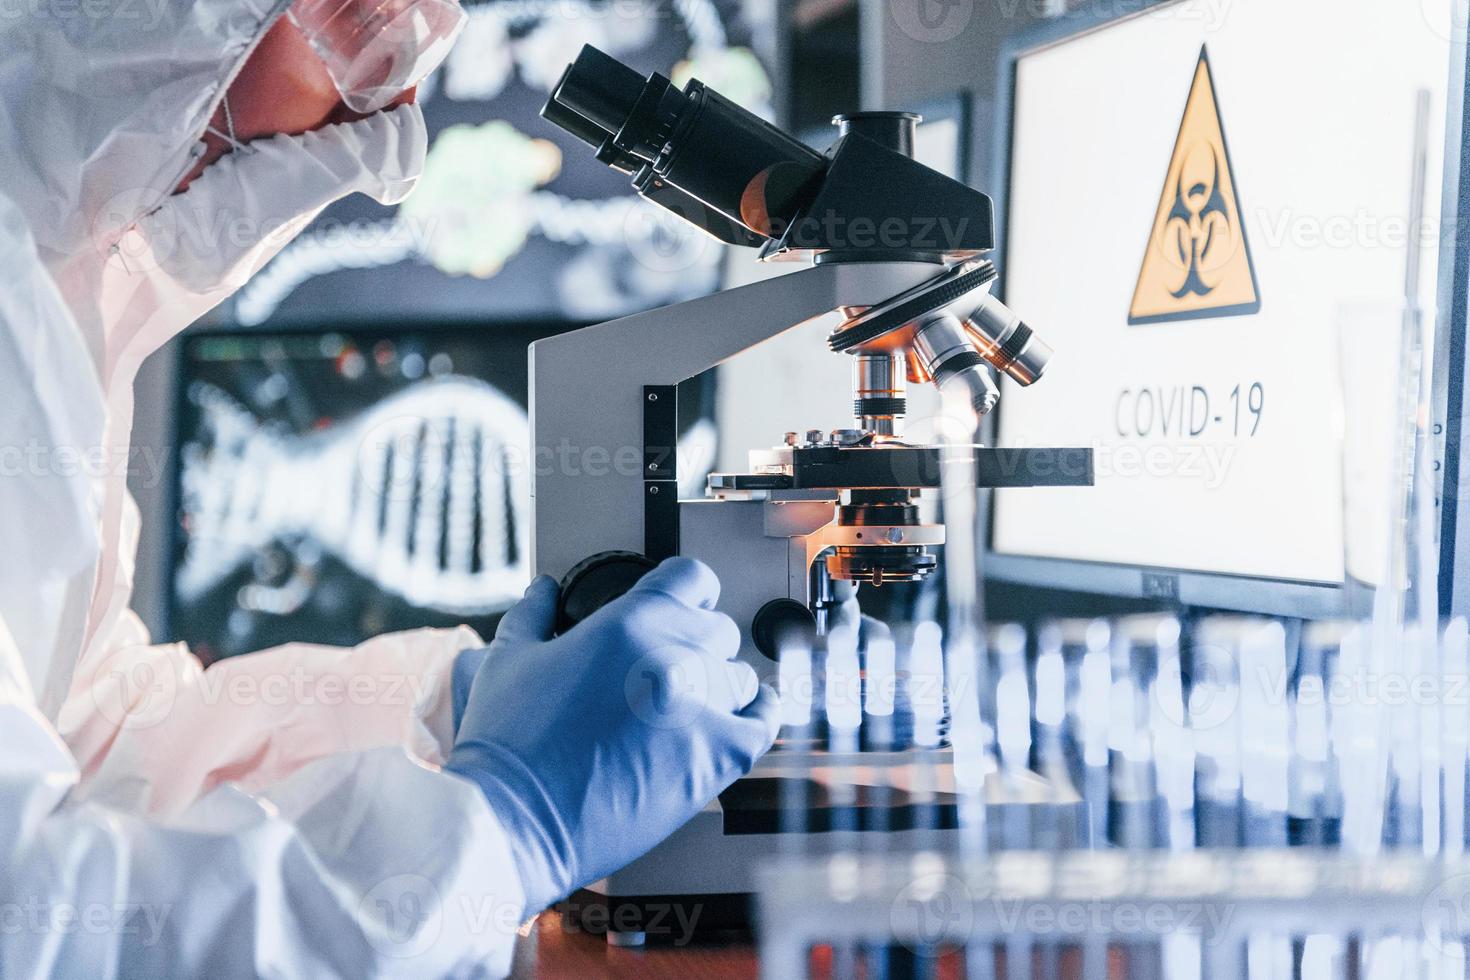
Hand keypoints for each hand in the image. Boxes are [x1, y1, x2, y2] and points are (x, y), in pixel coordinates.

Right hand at [445, 558, 779, 912]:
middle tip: (669, 671)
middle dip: (695, 645)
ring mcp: (703, 706)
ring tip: (689, 707)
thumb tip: (544, 589)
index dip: (689, 590)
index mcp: (630, 622)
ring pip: (740, 676)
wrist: (514, 823)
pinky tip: (743, 717)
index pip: (692, 577)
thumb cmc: (507, 746)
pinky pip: (763, 722)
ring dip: (720, 686)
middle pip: (718, 629)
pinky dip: (757, 716)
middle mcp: (674, 655)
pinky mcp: (718, 756)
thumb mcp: (508, 660)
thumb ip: (533, 613)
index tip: (684, 604)